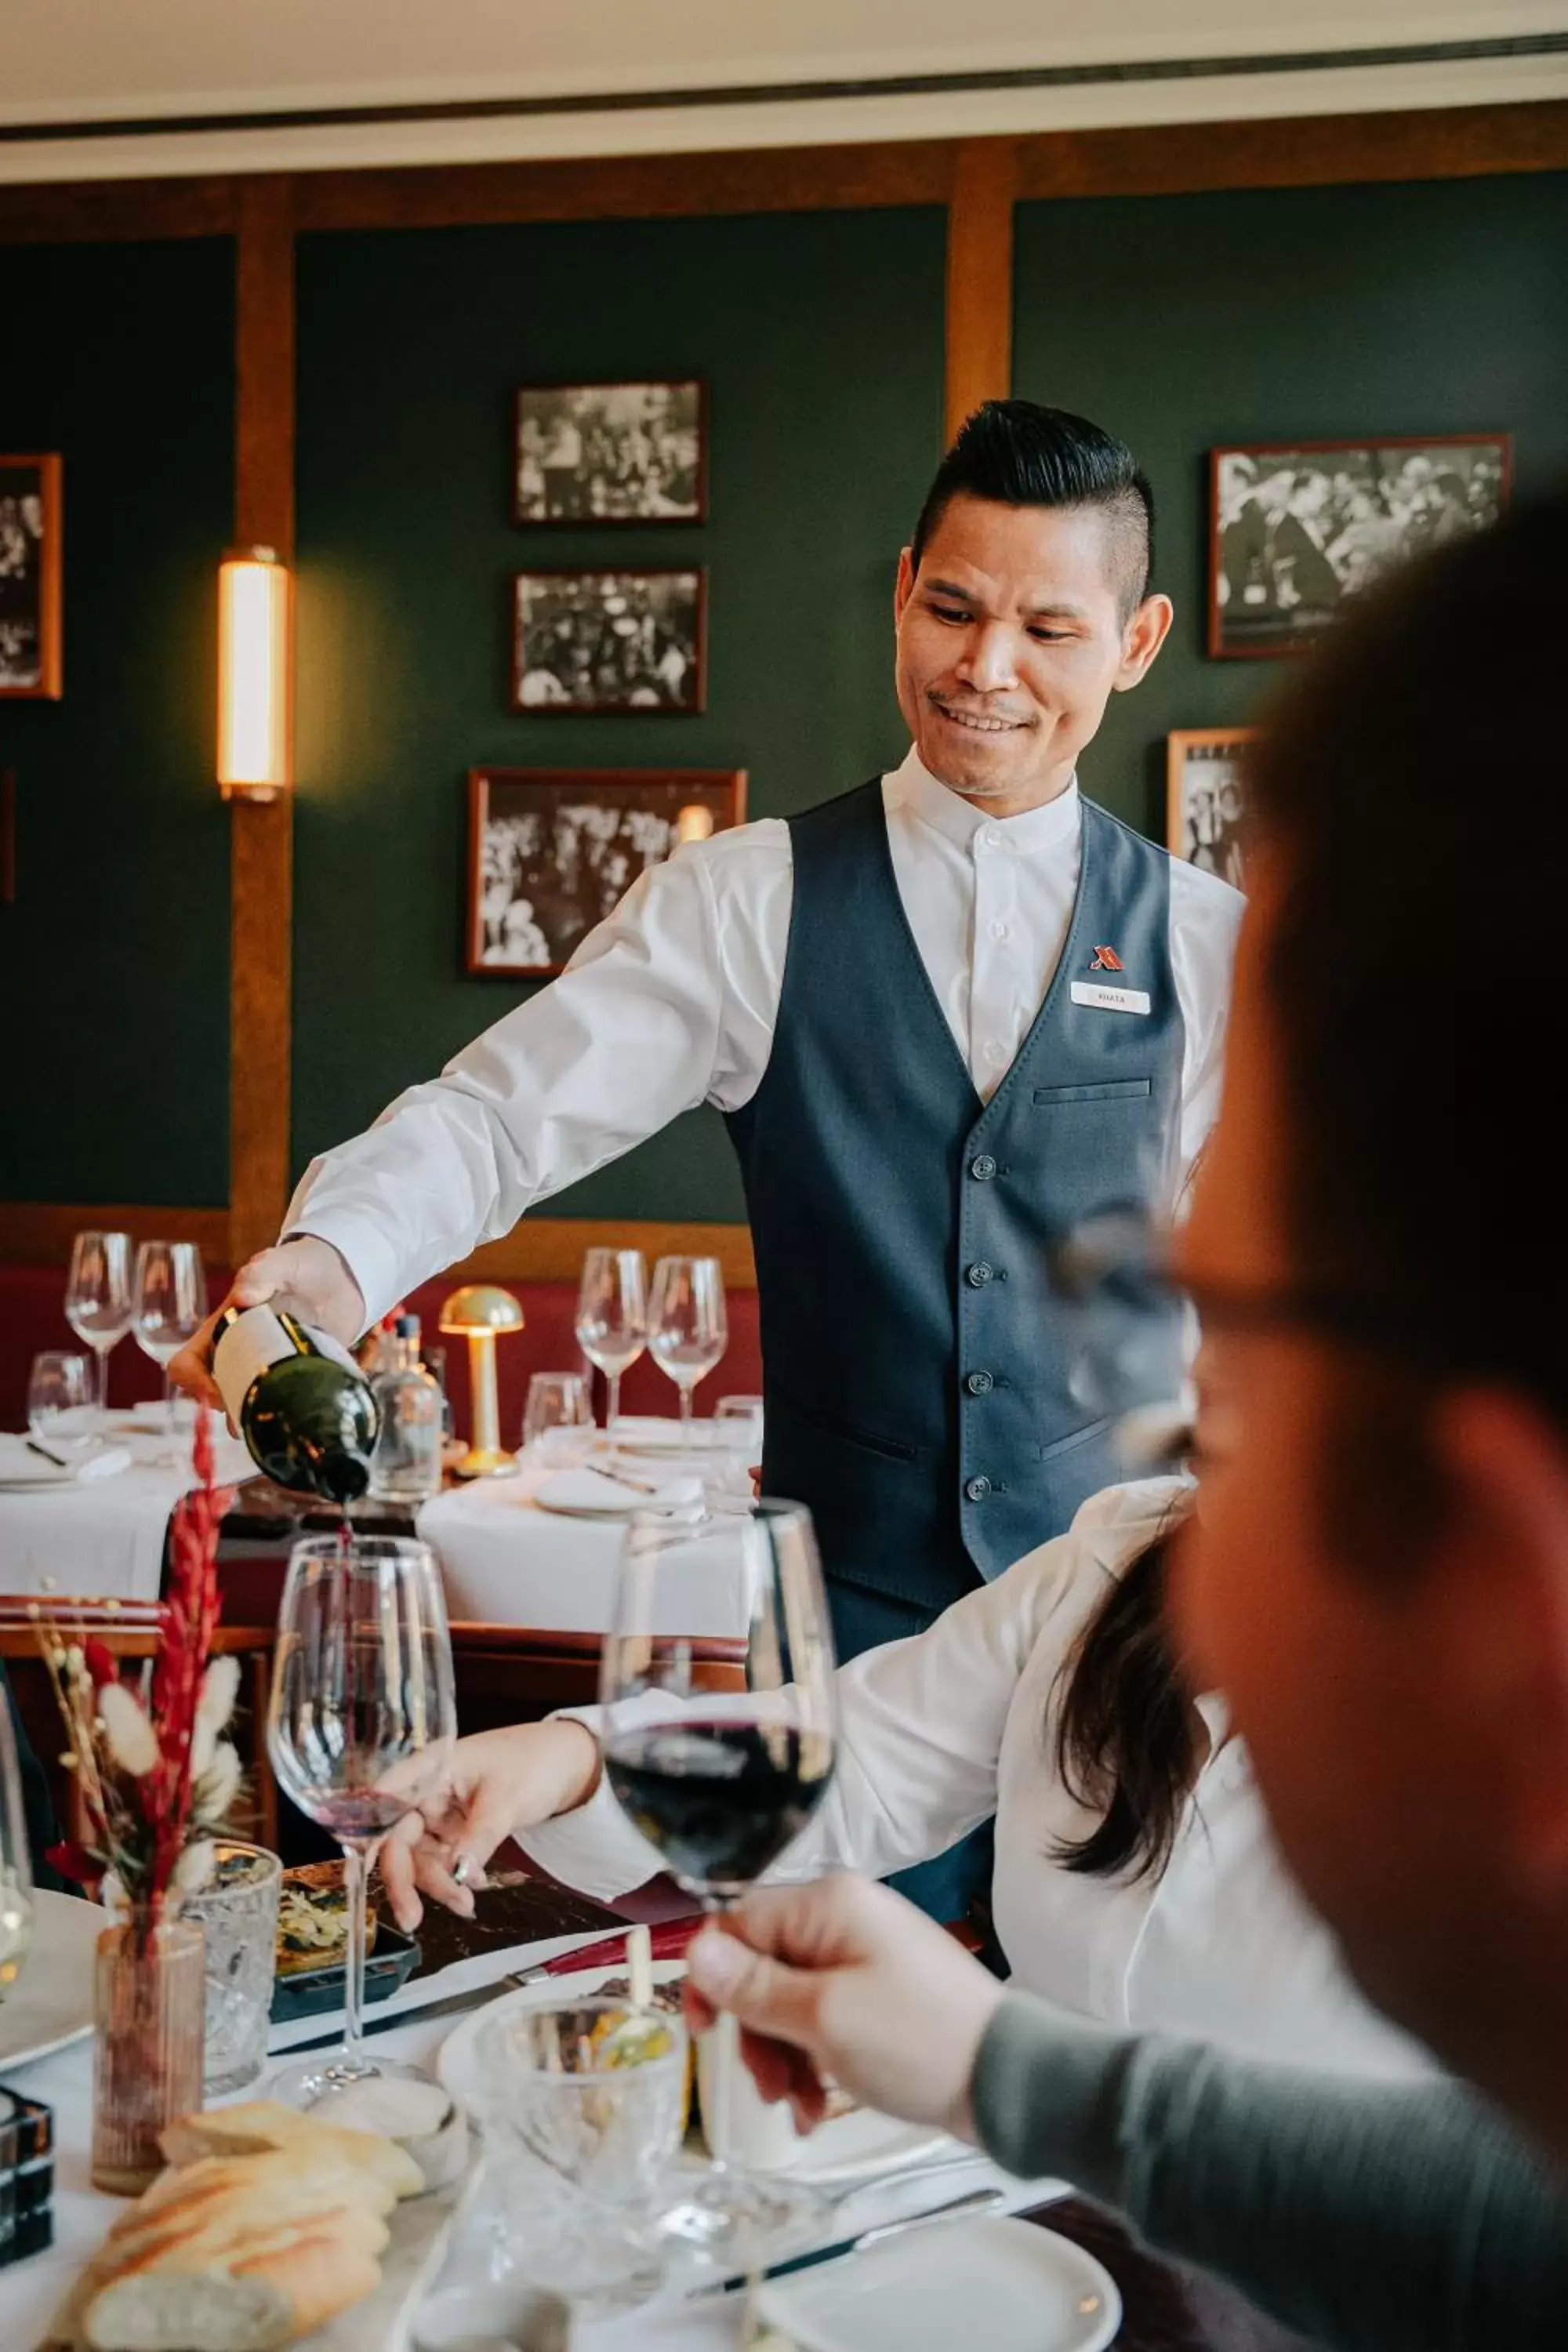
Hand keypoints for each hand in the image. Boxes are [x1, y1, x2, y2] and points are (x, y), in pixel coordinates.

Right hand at [169, 1236, 366, 1412]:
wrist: (343, 1277)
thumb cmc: (301, 1265)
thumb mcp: (281, 1262)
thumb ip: (262, 1273)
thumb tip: (244, 1298)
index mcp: (222, 1331)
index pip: (186, 1364)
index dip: (193, 1382)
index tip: (217, 1392)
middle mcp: (238, 1356)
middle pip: (213, 1396)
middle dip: (228, 1410)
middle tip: (255, 1412)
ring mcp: (267, 1371)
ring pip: (246, 1407)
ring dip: (255, 1419)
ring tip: (278, 1422)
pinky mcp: (297, 1381)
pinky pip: (282, 1407)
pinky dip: (288, 1417)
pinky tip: (307, 1416)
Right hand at [378, 1720, 601, 1931]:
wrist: (566, 1764)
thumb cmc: (535, 1763)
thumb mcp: (508, 1801)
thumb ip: (479, 1838)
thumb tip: (455, 1874)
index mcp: (433, 1766)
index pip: (386, 1798)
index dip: (365, 1831)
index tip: (353, 1870)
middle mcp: (427, 1790)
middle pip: (399, 1838)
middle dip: (404, 1879)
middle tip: (413, 1918)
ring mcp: (438, 1813)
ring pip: (419, 1858)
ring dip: (436, 1886)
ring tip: (466, 1905)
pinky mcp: (452, 1832)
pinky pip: (441, 1862)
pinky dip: (453, 1881)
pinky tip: (473, 1889)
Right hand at [684, 1875, 1003, 2138]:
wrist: (1007, 2079)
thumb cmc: (916, 2040)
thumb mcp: (823, 2018)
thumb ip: (754, 1987)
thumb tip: (695, 1950)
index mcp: (829, 1906)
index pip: (740, 1922)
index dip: (712, 1976)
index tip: (702, 2031)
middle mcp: (845, 1921)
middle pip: (762, 1968)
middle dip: (756, 2033)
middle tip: (768, 2086)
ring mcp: (865, 1959)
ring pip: (790, 2002)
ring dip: (783, 2058)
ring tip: (799, 2108)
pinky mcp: (880, 1998)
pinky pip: (824, 2021)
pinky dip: (813, 2063)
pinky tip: (818, 2109)